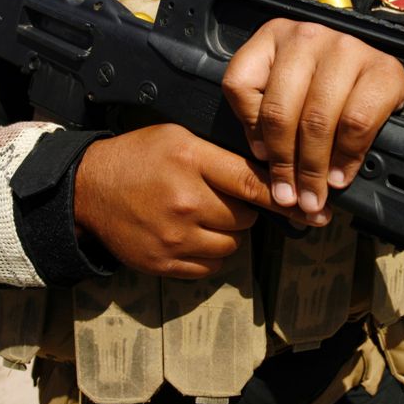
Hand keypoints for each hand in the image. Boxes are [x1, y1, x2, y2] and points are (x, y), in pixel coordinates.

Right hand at [74, 123, 315, 278]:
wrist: (88, 189)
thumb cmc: (140, 157)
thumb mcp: (180, 138)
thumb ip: (221, 155)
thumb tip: (272, 175)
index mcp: (191, 160)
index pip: (251, 183)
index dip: (285, 197)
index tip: (314, 210)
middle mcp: (186, 200)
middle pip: (247, 217)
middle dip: (243, 209)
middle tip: (220, 197)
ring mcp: (174, 237)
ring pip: (232, 244)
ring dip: (227, 232)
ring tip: (202, 214)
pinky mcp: (164, 263)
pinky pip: (210, 266)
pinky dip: (208, 253)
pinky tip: (190, 234)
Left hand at [222, 19, 403, 218]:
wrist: (385, 76)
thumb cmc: (330, 86)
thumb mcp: (289, 88)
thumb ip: (268, 113)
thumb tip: (265, 158)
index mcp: (274, 36)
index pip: (241, 84)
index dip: (249, 129)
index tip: (261, 158)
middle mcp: (307, 36)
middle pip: (279, 110)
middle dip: (283, 163)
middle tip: (289, 194)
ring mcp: (346, 48)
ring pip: (316, 119)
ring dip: (313, 168)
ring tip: (313, 193)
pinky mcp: (382, 68)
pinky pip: (356, 121)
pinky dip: (346, 156)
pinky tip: (339, 175)